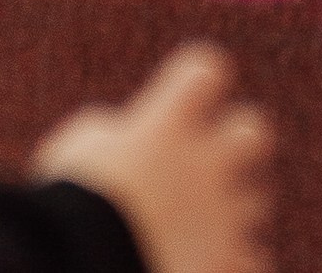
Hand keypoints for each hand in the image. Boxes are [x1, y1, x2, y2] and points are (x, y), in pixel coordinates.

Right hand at [34, 45, 273, 272]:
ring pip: (257, 200)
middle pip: (253, 131)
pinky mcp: (228, 263)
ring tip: (190, 236)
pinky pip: (254, 260)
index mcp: (172, 119)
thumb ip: (107, 133)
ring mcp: (224, 213)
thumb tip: (118, 136)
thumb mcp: (75, 151)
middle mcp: (209, 159)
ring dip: (230, 214)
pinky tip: (204, 270)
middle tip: (201, 172)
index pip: (206, 70)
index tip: (177, 105)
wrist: (77, 269)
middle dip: (234, 148)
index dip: (193, 86)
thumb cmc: (64, 209)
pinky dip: (233, 265)